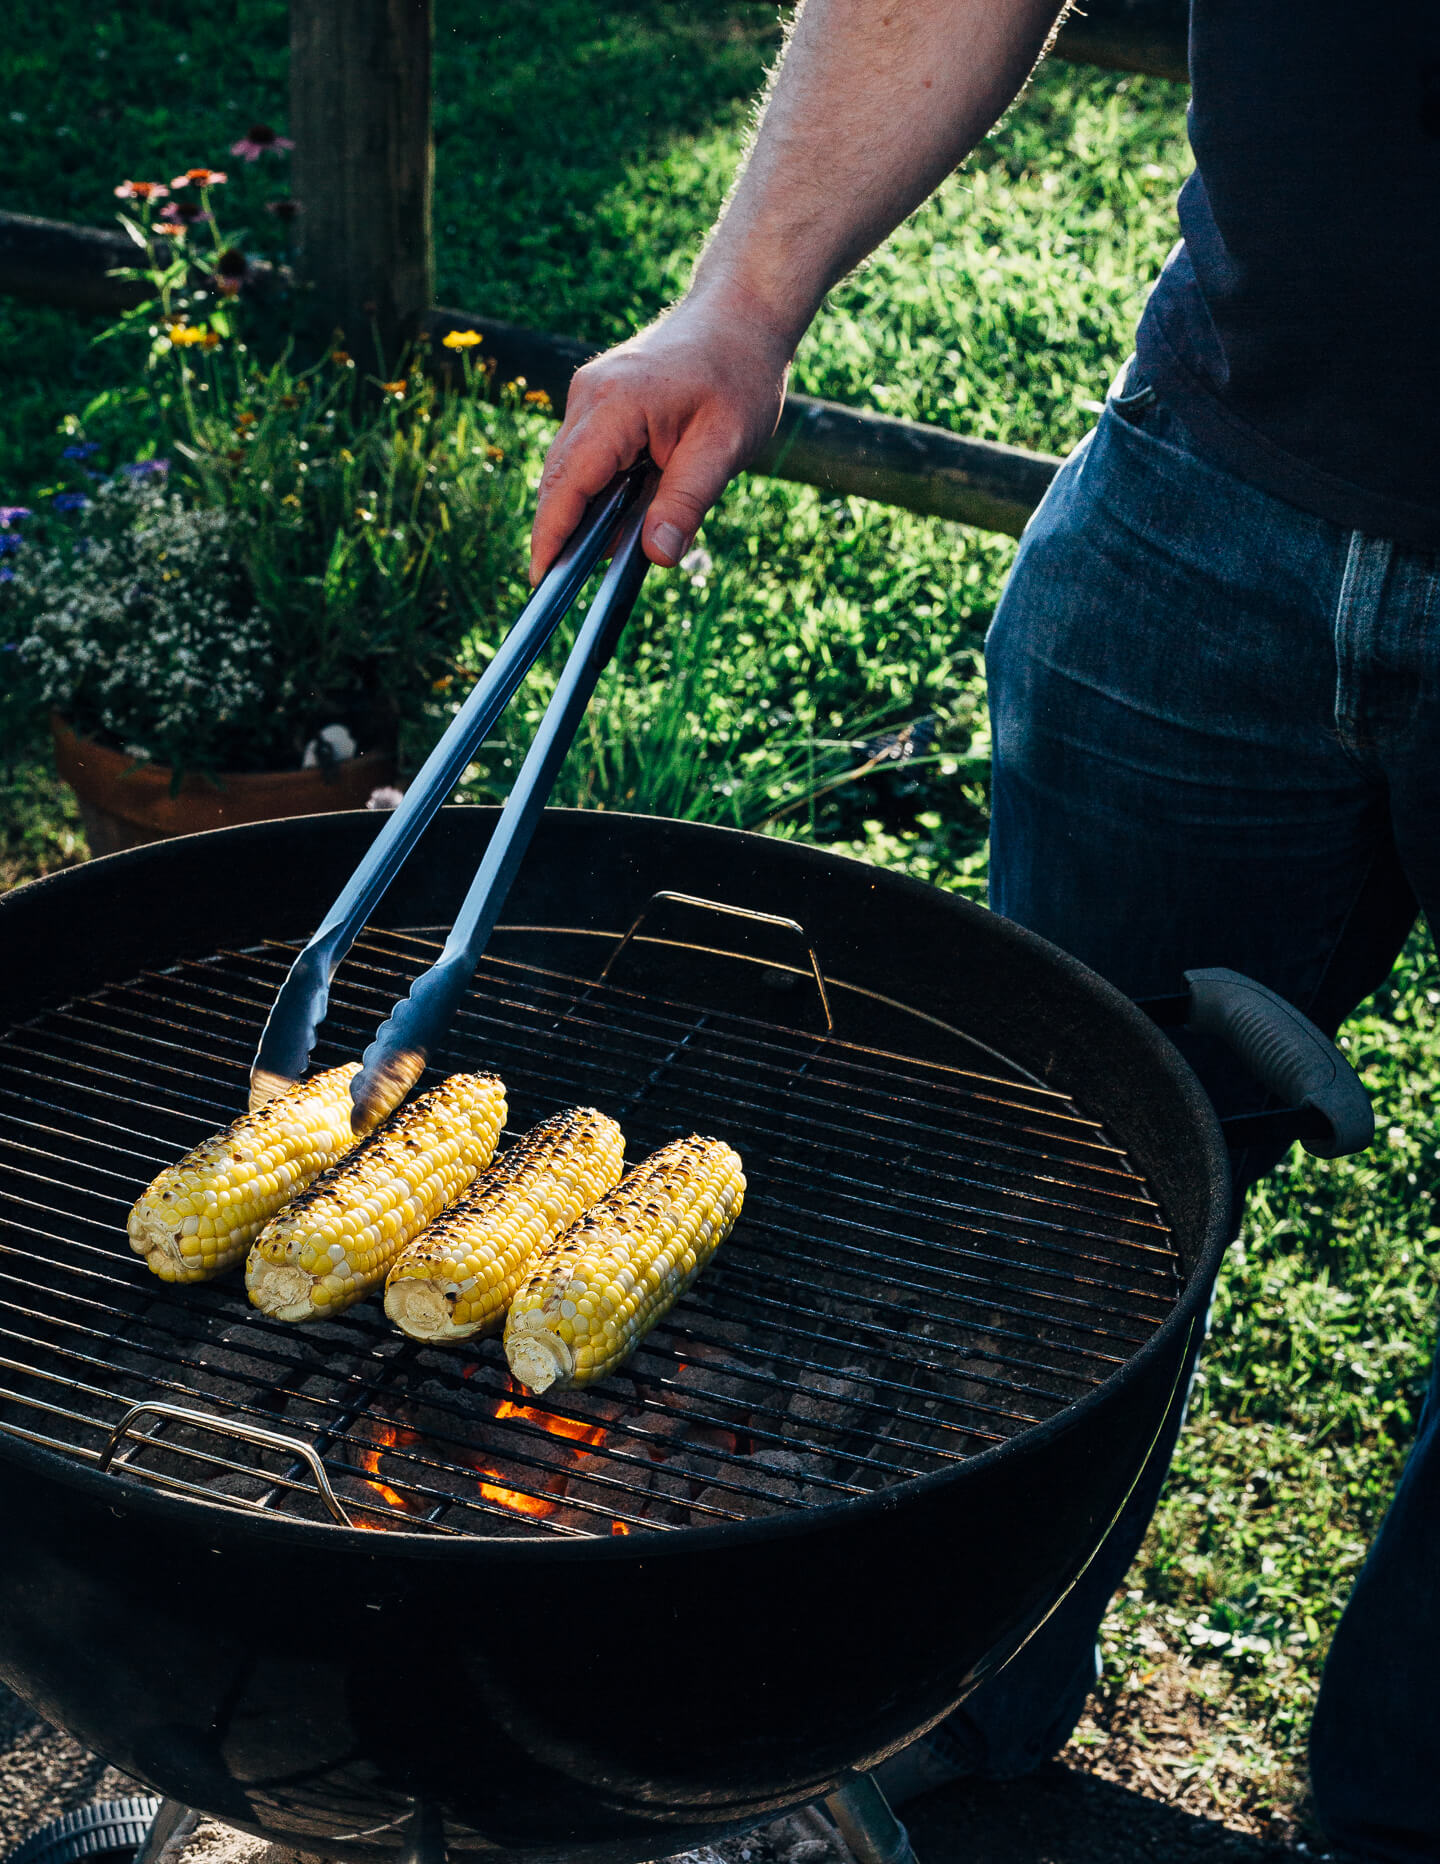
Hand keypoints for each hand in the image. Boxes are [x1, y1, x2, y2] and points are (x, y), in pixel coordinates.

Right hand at [529, 296, 791, 583]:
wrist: (740, 314)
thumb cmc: (738, 375)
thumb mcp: (725, 445)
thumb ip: (688, 501)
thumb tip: (658, 556)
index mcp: (616, 405)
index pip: (568, 482)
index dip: (551, 535)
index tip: (540, 579)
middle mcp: (590, 396)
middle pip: (557, 479)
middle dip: (558, 532)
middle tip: (564, 585)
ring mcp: (589, 394)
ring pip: (567, 469)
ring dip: (579, 511)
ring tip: (594, 557)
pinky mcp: (598, 400)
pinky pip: (583, 455)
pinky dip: (593, 489)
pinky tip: (617, 517)